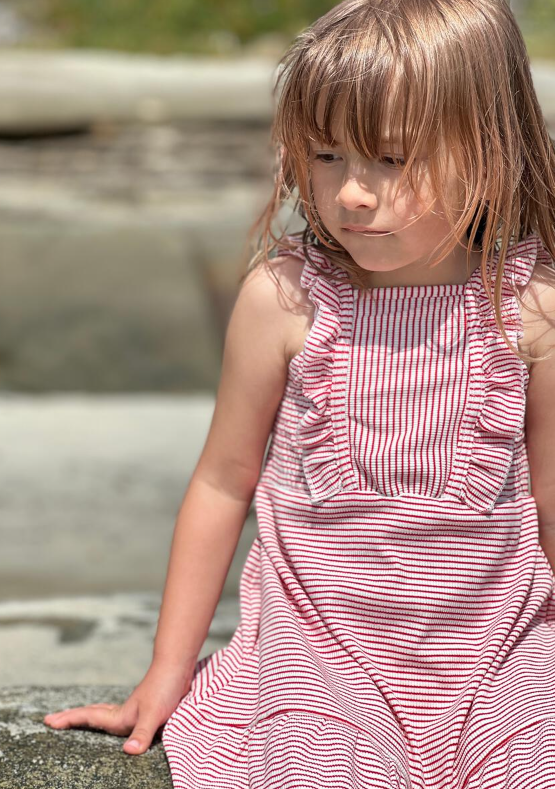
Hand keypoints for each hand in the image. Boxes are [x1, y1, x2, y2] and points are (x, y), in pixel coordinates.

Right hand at [42, 660, 193, 754]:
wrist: (178, 666)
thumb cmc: (165, 689)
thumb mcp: (154, 714)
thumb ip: (142, 733)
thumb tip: (128, 752)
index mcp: (121, 716)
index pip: (89, 718)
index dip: (70, 720)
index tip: (49, 721)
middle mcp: (124, 713)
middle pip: (92, 714)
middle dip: (71, 718)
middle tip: (51, 720)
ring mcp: (134, 710)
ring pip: (104, 714)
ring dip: (88, 716)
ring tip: (75, 720)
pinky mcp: (146, 709)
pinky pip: (120, 716)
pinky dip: (109, 719)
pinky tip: (116, 723)